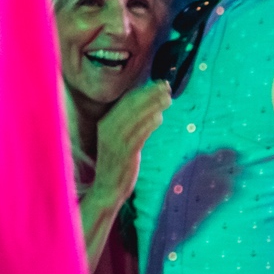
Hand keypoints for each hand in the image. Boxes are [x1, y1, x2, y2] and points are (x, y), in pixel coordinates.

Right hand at [94, 80, 170, 198]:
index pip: (126, 101)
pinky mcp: (124, 153)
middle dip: (150, 94)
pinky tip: (160, 117)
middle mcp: (108, 129)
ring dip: (153, 106)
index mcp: (106, 123)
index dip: (145, 90)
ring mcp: (115, 141)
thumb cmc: (118, 162)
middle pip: (131, 105)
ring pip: (135, 118)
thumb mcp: (122, 139)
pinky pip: (138, 135)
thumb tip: (156, 110)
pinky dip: (148, 124)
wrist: (107, 188)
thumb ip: (134, 124)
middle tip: (167, 87)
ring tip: (168, 99)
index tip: (160, 84)